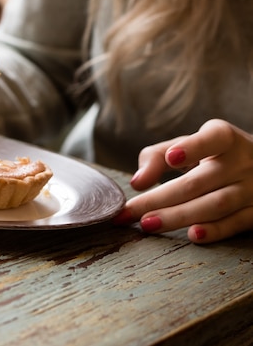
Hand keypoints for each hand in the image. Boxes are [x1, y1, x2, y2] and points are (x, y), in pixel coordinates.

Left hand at [114, 119, 252, 243]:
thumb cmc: (209, 156)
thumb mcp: (185, 146)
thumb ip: (155, 158)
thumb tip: (137, 183)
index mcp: (223, 138)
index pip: (212, 139)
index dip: (192, 148)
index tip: (170, 158)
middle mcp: (242, 161)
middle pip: (198, 182)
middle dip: (161, 199)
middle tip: (132, 211)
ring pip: (215, 205)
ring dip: (178, 217)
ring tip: (148, 224)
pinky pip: (236, 223)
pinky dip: (214, 231)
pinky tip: (192, 235)